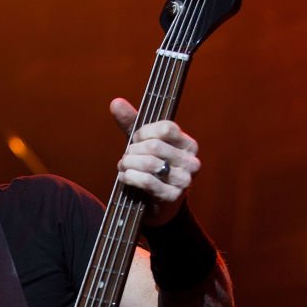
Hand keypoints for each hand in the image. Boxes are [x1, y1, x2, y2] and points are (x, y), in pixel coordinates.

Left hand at [111, 98, 200, 226]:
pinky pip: (148, 182)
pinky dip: (131, 177)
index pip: (166, 128)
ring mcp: (184, 180)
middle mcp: (191, 161)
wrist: (156, 205)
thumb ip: (131, 123)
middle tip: (126, 157)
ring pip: (151, 164)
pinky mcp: (173, 197)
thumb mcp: (142, 144)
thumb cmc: (150, 168)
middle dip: (133, 151)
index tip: (135, 140)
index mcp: (188, 144)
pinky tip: (124, 177)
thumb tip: (115, 102)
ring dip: (129, 164)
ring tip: (123, 166)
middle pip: (155, 146)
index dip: (144, 132)